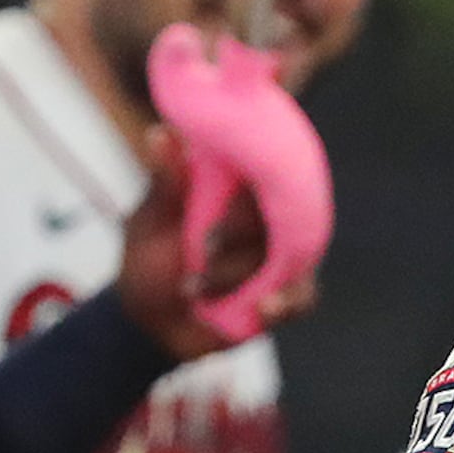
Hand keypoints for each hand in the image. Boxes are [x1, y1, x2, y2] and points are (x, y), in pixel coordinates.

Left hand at [119, 128, 306, 359]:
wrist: (151, 320)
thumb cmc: (150, 259)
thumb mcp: (151, 221)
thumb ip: (165, 183)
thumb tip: (159, 131)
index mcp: (240, 190)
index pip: (266, 170)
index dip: (259, 174)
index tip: (232, 192)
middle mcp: (268, 219)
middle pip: (281, 214)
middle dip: (237, 235)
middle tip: (201, 250)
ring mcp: (282, 257)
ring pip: (288, 258)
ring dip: (239, 275)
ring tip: (193, 291)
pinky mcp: (287, 294)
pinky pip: (303, 296)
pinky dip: (286, 302)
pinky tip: (263, 307)